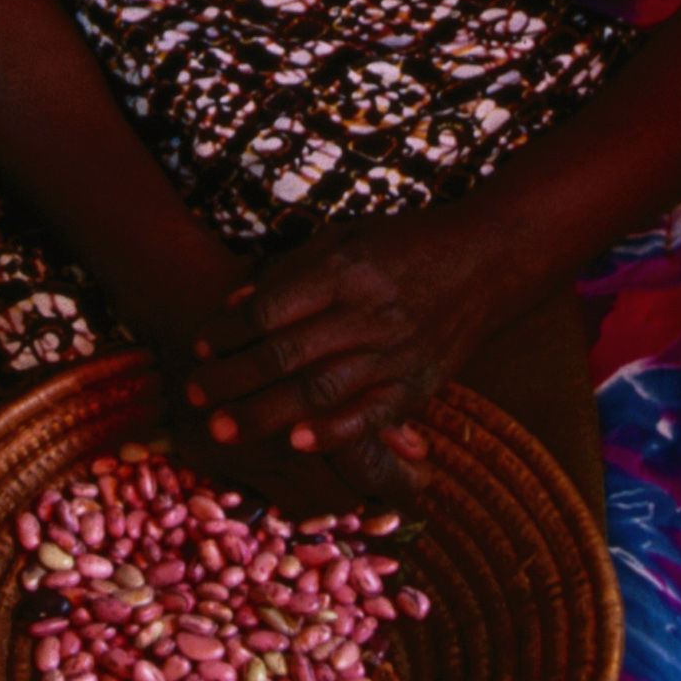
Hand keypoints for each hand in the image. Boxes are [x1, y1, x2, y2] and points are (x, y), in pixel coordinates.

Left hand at [178, 207, 548, 494]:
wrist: (487, 260)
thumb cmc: (406, 244)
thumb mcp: (347, 238)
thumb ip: (292, 271)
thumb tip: (237, 304)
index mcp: (345, 271)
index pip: (271, 309)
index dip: (229, 330)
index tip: (201, 345)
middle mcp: (367, 314)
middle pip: (285, 355)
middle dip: (232, 380)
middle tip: (193, 396)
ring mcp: (395, 353)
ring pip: (318, 391)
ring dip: (264, 414)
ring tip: (222, 430)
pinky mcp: (419, 384)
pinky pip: (371, 415)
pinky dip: (333, 431)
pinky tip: (296, 442)